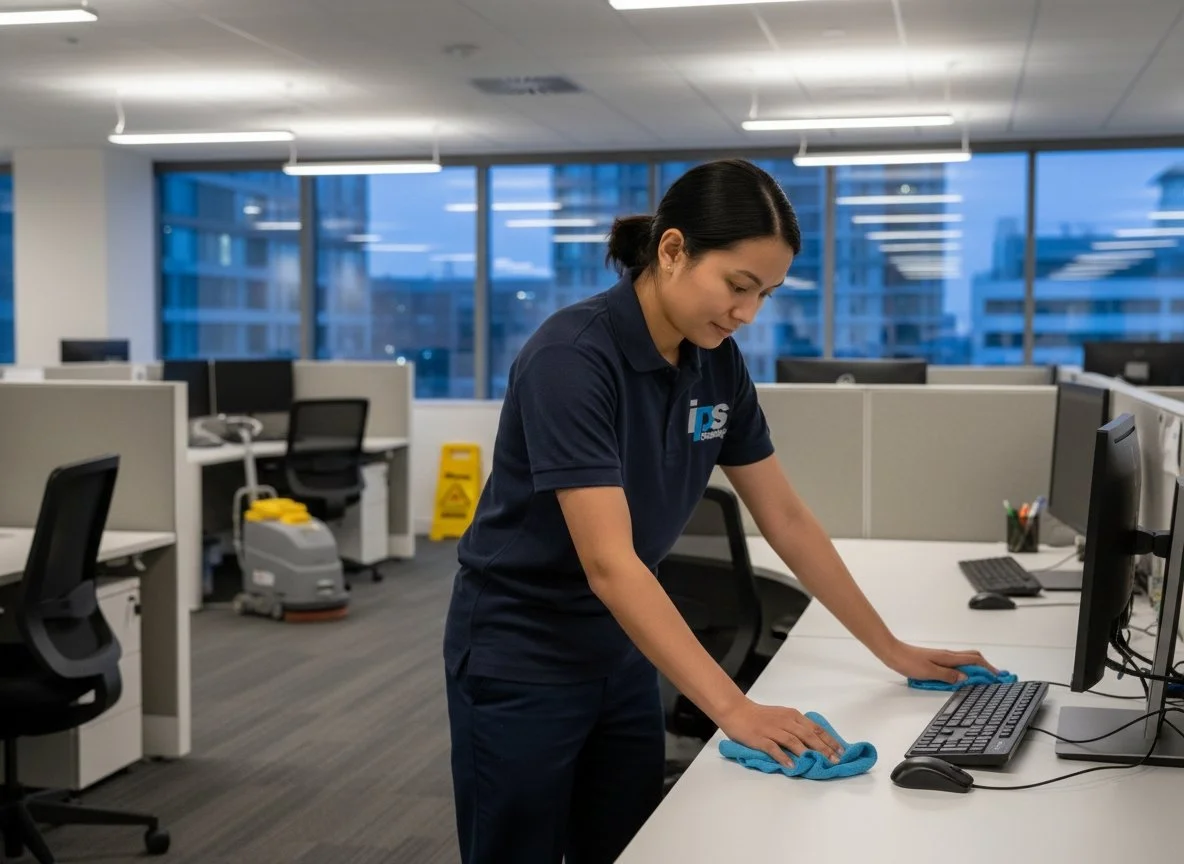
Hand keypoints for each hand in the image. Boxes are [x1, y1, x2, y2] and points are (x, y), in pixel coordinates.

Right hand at [717, 698, 843, 767]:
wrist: (736, 710)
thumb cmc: (760, 715)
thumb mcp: (782, 716)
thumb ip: (796, 727)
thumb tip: (814, 742)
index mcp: (792, 715)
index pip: (815, 728)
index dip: (829, 740)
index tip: (841, 751)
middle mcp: (785, 721)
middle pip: (808, 735)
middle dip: (823, 749)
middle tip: (835, 761)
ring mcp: (772, 730)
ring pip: (793, 741)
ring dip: (807, 753)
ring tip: (818, 764)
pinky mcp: (760, 738)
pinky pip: (773, 748)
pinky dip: (783, 757)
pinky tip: (791, 766)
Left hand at [882, 641, 998, 684]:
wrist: (893, 652)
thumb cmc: (908, 661)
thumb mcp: (929, 672)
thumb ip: (947, 675)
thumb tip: (964, 678)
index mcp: (949, 658)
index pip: (975, 661)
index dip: (988, 669)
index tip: (999, 677)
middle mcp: (948, 655)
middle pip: (973, 657)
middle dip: (986, 666)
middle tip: (995, 677)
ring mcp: (942, 657)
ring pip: (965, 660)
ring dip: (976, 667)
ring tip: (983, 678)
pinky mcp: (936, 660)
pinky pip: (956, 663)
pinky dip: (965, 668)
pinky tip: (963, 676)